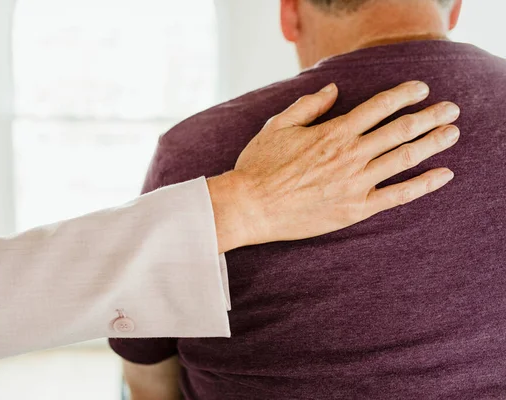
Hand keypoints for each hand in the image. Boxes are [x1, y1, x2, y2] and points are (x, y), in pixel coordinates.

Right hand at [208, 81, 459, 252]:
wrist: (250, 206)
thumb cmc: (259, 165)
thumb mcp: (278, 125)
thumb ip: (308, 105)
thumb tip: (334, 88)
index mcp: (333, 132)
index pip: (379, 107)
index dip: (404, 94)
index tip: (422, 88)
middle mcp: (350, 154)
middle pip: (400, 129)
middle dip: (430, 116)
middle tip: (451, 109)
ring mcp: (355, 182)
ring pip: (404, 158)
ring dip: (432, 143)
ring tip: (452, 133)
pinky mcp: (355, 209)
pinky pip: (397, 195)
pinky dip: (423, 184)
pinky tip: (442, 175)